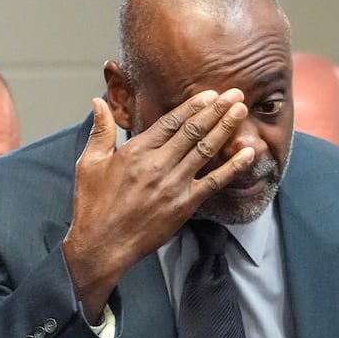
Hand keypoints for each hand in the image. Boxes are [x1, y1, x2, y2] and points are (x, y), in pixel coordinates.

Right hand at [63, 90, 256, 319]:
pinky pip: (214, 182)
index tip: (211, 93)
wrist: (102, 244)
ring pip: (206, 149)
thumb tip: (98, 100)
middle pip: (193, 130)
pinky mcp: (184, 205)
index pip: (171, 121)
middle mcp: (158, 164)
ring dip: (226, 128)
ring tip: (242, 111)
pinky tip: (249, 154)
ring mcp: (173, 185)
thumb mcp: (90, 162)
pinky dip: (233, 167)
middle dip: (217, 109)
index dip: (194, 105)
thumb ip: (100, 130)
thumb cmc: (94, 205)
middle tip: (236, 93)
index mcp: (136, 151)